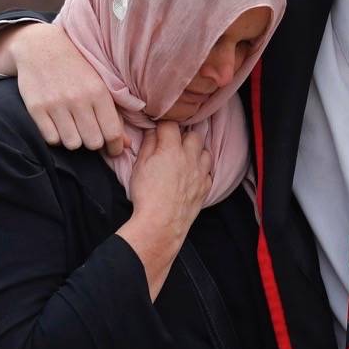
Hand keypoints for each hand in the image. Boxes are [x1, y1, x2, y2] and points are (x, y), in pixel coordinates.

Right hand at [5, 23, 124, 154]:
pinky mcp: (36, 108)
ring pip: (72, 143)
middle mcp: (78, 99)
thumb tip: (126, 145)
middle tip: (91, 134)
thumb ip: (114, 114)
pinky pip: (51, 138)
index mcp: (99, 92)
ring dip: (74, 140)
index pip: (112, 132)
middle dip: (94, 143)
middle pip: (93, 142)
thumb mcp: (100, 84)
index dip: (115, 147)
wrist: (41, 46)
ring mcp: (56, 104)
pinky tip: (58, 125)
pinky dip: (56, 137)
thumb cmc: (76, 67)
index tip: (113, 150)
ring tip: (73, 128)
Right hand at [118, 123, 211, 298]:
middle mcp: (190, 157)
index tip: (159, 129)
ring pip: (205, 151)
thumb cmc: (146, 196)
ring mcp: (201, 172)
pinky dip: (202, 169)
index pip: (171, 125)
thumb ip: (148, 146)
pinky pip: (209, 171)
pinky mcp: (206, 187)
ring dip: (197, 151)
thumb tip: (152, 133)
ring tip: (186, 156)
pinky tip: (193, 173)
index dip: (163, 125)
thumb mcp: (139, 167)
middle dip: (184, 135)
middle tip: (173, 142)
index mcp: (171, 149)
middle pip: (194, 135)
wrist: (161, 224)